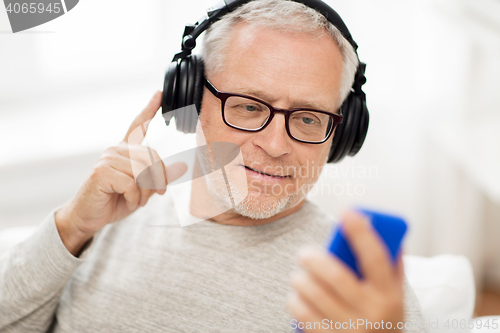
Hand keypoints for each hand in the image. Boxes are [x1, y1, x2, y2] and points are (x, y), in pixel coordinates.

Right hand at [55, 91, 186, 255]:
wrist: (89, 218)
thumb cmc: (115, 201)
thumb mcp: (142, 189)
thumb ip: (157, 177)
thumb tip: (181, 167)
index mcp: (124, 151)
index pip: (137, 126)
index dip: (149, 110)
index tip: (158, 94)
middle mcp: (115, 149)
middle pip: (153, 157)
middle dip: (158, 181)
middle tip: (154, 195)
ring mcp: (108, 158)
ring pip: (144, 172)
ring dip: (145, 193)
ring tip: (135, 199)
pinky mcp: (102, 171)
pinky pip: (132, 183)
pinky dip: (134, 197)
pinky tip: (124, 199)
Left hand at [288, 211, 404, 331]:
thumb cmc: (382, 317)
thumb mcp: (395, 296)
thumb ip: (391, 265)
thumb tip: (380, 226)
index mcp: (389, 295)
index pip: (376, 258)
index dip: (361, 232)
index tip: (347, 211)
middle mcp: (372, 313)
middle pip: (336, 276)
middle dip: (314, 258)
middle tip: (304, 253)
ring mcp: (350, 329)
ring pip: (315, 294)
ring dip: (300, 280)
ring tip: (298, 277)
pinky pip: (303, 315)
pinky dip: (295, 301)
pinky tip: (296, 297)